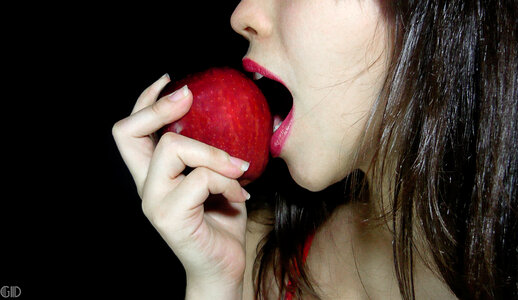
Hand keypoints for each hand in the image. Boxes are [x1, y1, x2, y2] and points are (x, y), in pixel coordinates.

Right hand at [112, 74, 249, 296]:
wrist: (223, 266)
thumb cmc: (222, 220)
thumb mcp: (217, 178)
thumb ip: (212, 152)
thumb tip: (233, 115)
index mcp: (153, 174)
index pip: (130, 130)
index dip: (146, 101)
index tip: (171, 80)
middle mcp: (145, 185)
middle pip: (128, 132)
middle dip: (160, 107)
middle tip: (190, 98)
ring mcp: (154, 202)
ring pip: (173, 149)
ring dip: (214, 153)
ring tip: (239, 169)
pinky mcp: (170, 217)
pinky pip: (201, 178)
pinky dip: (228, 181)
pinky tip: (241, 195)